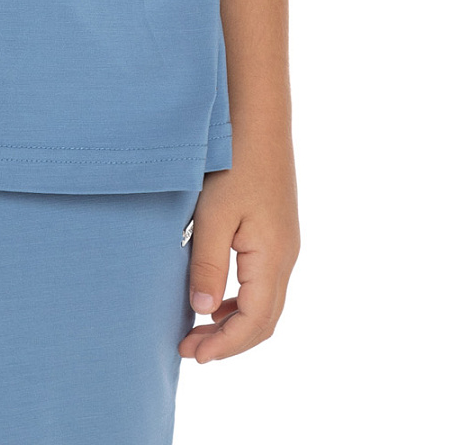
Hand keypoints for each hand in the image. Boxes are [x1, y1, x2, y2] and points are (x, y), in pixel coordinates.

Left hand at [179, 141, 299, 361]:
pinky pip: (263, 283)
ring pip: (265, 304)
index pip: (254, 322)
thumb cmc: (234, 162)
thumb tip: (203, 312)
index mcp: (272, 258)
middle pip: (264, 320)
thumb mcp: (213, 214)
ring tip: (197, 330)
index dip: (224, 346)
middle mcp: (285, 257)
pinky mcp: (277, 233)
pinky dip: (240, 302)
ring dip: (234, 324)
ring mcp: (284, 245)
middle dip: (228, 342)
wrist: (258, 119)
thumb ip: (208, 264)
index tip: (191, 355)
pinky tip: (215, 298)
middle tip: (189, 350)